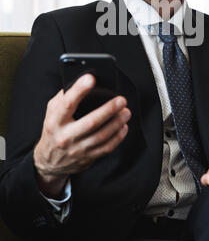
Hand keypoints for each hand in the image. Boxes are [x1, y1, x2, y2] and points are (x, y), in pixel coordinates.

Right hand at [34, 73, 130, 196]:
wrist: (50, 162)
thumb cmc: (54, 130)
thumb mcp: (52, 112)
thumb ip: (64, 97)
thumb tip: (82, 82)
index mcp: (55, 121)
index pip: (67, 103)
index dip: (79, 90)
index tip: (91, 79)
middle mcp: (66, 136)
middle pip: (91, 122)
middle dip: (108, 110)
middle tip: (121, 100)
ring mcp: (77, 149)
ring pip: (102, 136)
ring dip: (117, 123)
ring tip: (126, 112)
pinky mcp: (88, 157)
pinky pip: (106, 148)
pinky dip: (118, 137)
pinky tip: (123, 127)